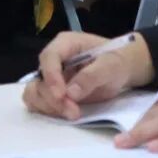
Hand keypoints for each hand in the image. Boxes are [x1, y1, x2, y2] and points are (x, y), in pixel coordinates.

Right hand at [22, 31, 153, 120]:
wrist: (122, 70)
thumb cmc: (117, 61)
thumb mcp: (111, 65)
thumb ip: (92, 76)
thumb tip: (71, 93)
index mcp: (66, 43)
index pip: (49, 57)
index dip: (52, 76)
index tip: (62, 95)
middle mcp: (54, 59)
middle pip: (39, 78)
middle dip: (53, 98)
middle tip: (73, 112)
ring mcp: (52, 76)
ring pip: (35, 92)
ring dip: (49, 107)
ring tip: (73, 114)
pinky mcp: (53, 92)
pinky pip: (40, 102)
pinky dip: (48, 111)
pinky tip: (65, 114)